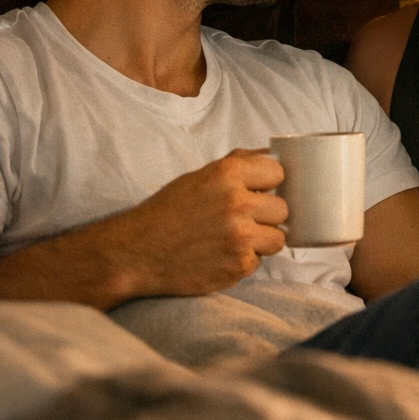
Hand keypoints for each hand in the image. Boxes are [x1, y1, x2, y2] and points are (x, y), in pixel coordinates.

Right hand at [109, 148, 287, 298]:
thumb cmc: (167, 212)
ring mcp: (240, 236)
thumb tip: (272, 154)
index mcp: (227, 174)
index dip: (268, 185)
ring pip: (278, 238)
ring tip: (233, 239)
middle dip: (265, 216)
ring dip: (261, 241)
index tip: (256, 192)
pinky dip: (244, 261)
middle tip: (241, 221)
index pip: (278, 173)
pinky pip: (260, 261)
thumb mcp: (199, 177)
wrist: (136, 252)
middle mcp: (237, 202)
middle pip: (282, 208)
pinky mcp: (239, 265)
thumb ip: (238, 164)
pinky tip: (221, 255)